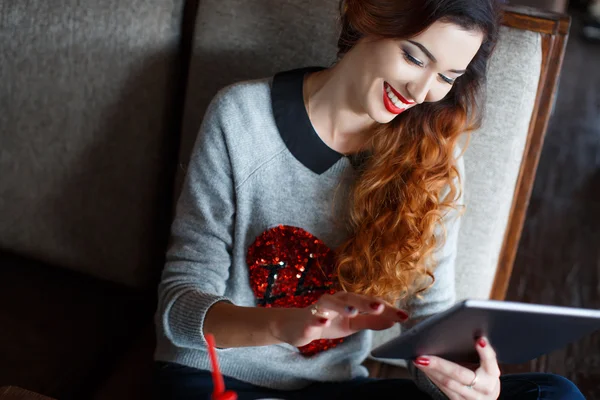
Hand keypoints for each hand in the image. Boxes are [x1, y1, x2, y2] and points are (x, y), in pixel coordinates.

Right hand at [271, 292, 408, 346]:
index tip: (404, 316)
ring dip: (342, 307)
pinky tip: (324, 322)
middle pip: (351, 298)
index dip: (386, 309)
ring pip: (330, 303)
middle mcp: (335, 300)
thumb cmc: (328, 322)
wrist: (297, 326)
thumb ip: (371, 321)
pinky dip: (318, 318)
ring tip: (353, 312)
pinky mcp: (307, 318)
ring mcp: (319, 308)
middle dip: (365, 303)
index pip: (369, 303)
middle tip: (380, 307)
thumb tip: (394, 320)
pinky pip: (312, 317)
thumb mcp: (352, 324)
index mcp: (348, 301)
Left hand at [412, 337, 500, 399]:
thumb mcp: (486, 365)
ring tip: (418, 360)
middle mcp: (485, 388)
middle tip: (423, 357)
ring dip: (431, 371)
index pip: (490, 362)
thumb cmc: (483, 374)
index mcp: (492, 374)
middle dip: (440, 365)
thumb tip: (463, 331)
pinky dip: (432, 377)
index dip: (485, 352)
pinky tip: (423, 368)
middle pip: (460, 375)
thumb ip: (479, 353)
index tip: (479, 340)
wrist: (485, 398)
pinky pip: (443, 389)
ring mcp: (472, 397)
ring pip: (448, 384)